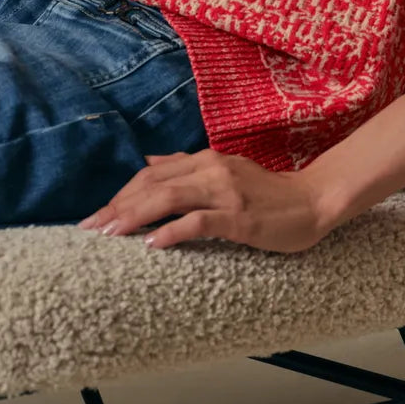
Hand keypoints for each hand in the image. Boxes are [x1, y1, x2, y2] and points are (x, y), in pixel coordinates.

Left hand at [77, 148, 331, 253]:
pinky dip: (172, 231)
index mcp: (206, 160)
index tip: (97, 214)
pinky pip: (199, 221)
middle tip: (89, 228)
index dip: (121, 193)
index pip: (152, 173)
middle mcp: (212, 170)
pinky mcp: (240, 217)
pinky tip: (152, 243)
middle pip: (153, 184)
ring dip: (134, 215)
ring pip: (169, 197)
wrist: (314, 202)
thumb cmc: (269, 194)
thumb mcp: (226, 172)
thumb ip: (188, 167)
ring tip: (109, 234)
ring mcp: (226, 192)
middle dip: (117, 206)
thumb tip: (148, 161)